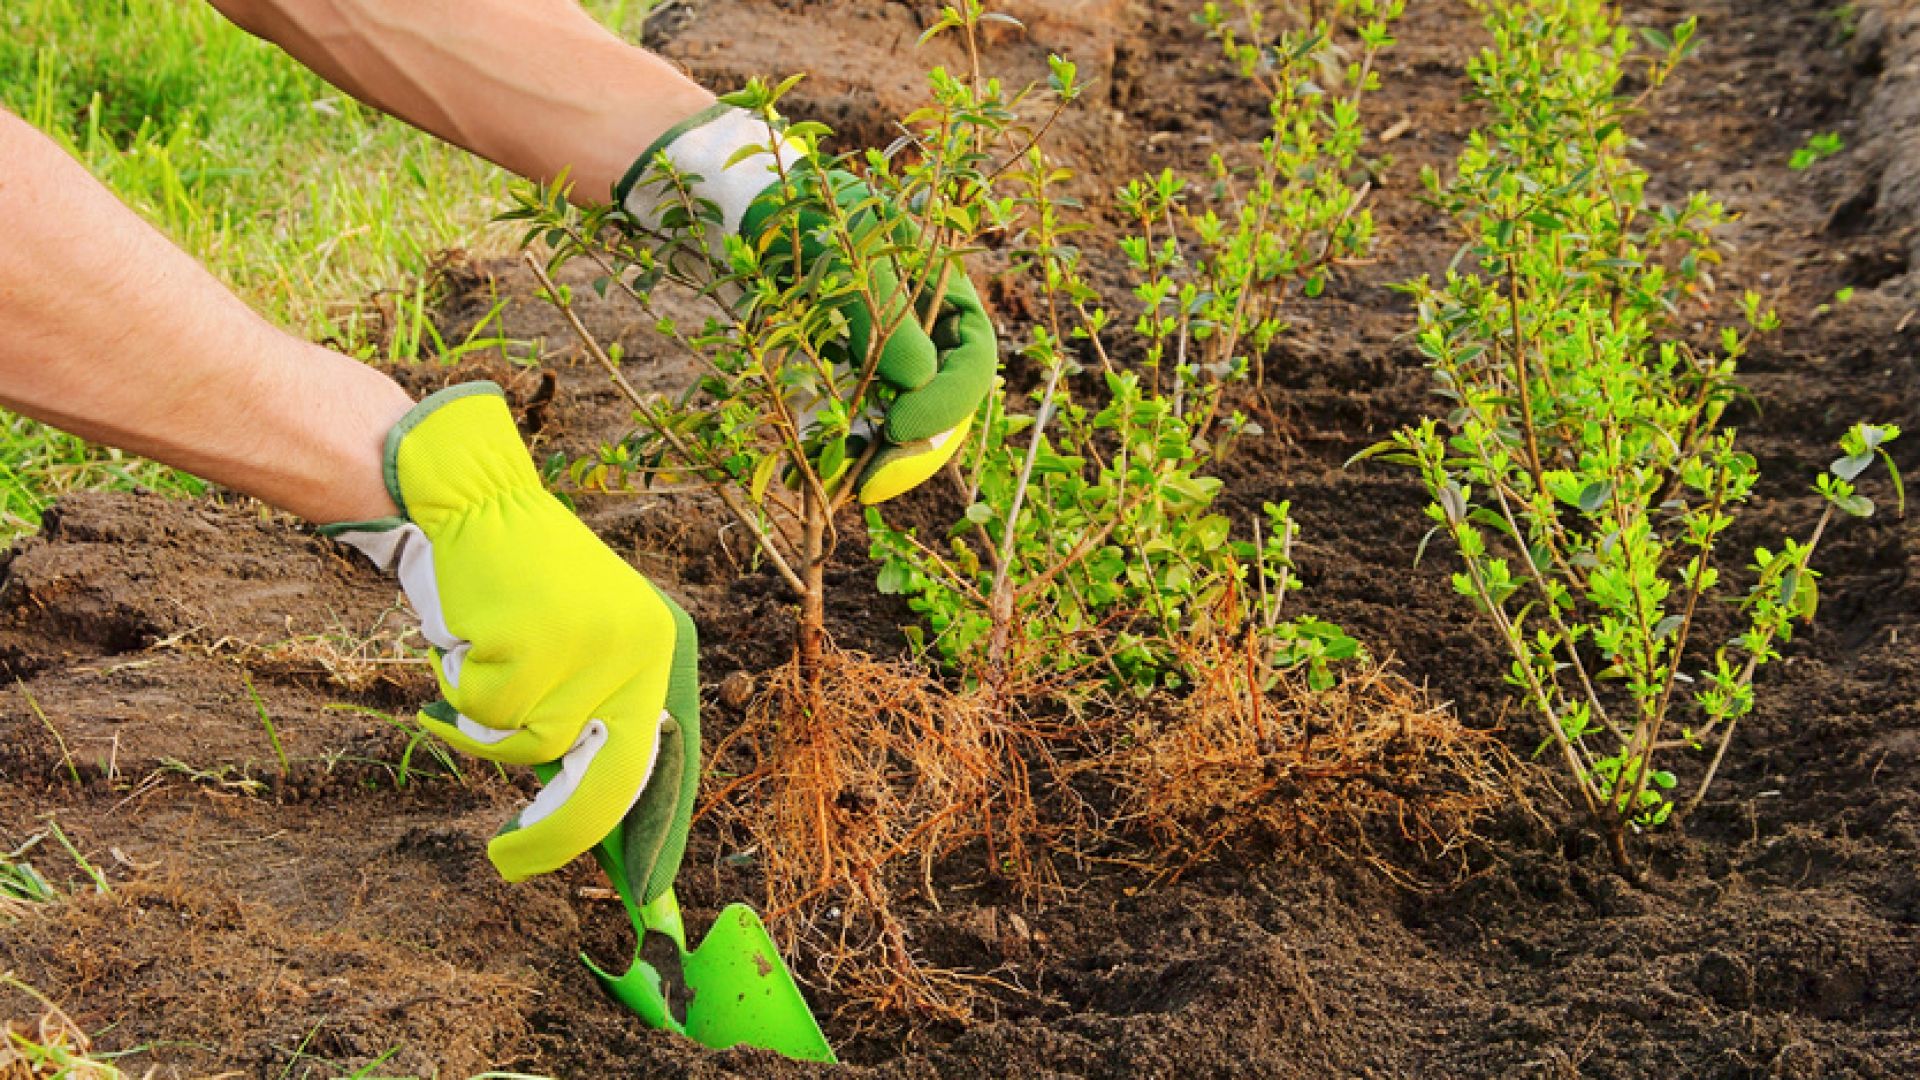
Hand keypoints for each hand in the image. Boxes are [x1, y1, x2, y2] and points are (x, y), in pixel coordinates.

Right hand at [323, 383, 699, 885]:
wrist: (468, 501)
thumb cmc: (516, 584)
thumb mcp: (582, 642)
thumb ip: (596, 713)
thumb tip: (597, 818)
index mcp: (662, 647)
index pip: (666, 761)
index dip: (653, 832)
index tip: (644, 895)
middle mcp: (640, 646)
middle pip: (608, 779)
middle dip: (556, 834)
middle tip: (506, 859)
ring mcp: (588, 645)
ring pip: (530, 745)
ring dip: (487, 721)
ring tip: (482, 660)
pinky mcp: (531, 642)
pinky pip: (486, 712)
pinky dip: (459, 690)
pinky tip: (465, 636)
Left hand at [617, 104, 996, 503]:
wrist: (755, 208)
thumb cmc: (811, 214)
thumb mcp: (851, 255)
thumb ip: (885, 315)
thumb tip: (917, 384)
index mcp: (950, 299)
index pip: (972, 365)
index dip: (945, 404)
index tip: (898, 428)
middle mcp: (931, 336)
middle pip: (945, 408)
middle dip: (913, 451)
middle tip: (871, 486)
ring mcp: (893, 360)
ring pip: (904, 425)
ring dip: (876, 460)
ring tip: (834, 487)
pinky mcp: (851, 376)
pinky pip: (859, 423)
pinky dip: (839, 449)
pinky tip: (805, 471)